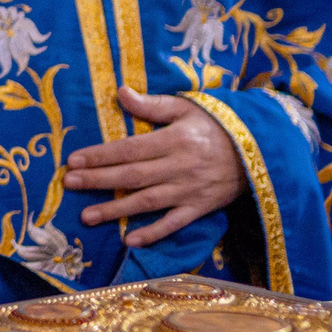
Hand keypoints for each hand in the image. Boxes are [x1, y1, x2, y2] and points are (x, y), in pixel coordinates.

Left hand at [63, 86, 242, 247]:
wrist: (261, 150)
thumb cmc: (217, 125)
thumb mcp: (187, 107)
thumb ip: (152, 105)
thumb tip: (120, 92)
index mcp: (174, 140)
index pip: (129, 149)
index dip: (100, 155)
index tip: (73, 160)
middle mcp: (179, 166)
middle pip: (132, 176)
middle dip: (98, 181)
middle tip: (70, 184)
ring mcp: (189, 190)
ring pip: (147, 202)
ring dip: (116, 210)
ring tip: (87, 217)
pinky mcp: (200, 208)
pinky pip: (174, 223)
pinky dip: (153, 233)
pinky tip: (129, 240)